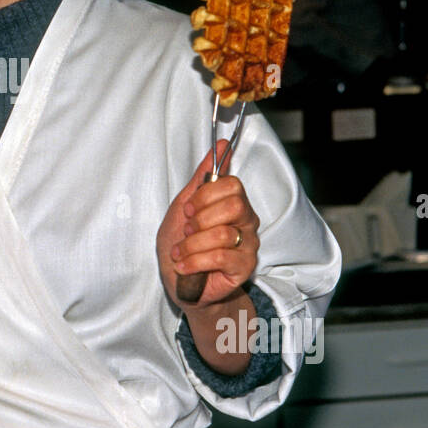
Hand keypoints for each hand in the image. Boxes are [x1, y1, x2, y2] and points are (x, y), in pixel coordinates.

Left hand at [156, 139, 260, 308]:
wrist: (180, 283)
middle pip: (234, 204)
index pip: (232, 184)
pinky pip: (221, 257)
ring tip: (180, 253)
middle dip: (200, 219)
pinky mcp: (245, 267)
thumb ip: (201, 177)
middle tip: (187, 230)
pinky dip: (194, 261)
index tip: (188, 209)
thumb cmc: (181, 245)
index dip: (205, 196)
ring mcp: (248, 244)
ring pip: (223, 233)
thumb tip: (219, 144)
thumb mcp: (183, 206)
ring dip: (191, 244)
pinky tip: (185, 266)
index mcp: (233, 202)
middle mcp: (246, 221)